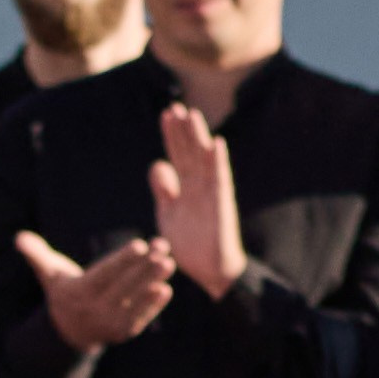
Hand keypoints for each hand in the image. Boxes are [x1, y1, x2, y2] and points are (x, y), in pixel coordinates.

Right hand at [15, 228, 174, 349]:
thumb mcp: (48, 274)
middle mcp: (94, 311)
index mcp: (78, 293)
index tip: (141, 244)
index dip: (123, 260)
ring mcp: (109, 324)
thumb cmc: (63, 291)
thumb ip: (36, 254)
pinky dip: (153, 307)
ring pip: (134, 301)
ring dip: (153, 284)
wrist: (70, 331)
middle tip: (164, 250)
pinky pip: (139, 319)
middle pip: (123, 286)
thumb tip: (18, 238)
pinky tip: (165, 290)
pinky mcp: (123, 332)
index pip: (104, 274)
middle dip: (144, 268)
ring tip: (169, 265)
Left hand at [149, 105, 245, 299]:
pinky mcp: (221, 204)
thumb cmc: (191, 246)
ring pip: (203, 159)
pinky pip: (220, 180)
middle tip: (174, 106)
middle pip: (189, 151)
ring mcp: (210, 192)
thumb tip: (157, 164)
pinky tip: (216, 143)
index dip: (172, 136)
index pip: (177, 154)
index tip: (165, 115)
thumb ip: (163, 191)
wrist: (211, 272)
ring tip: (191, 114)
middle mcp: (198, 186)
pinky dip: (219, 161)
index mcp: (185, 188)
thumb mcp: (168, 215)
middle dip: (182, 130)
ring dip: (198, 137)